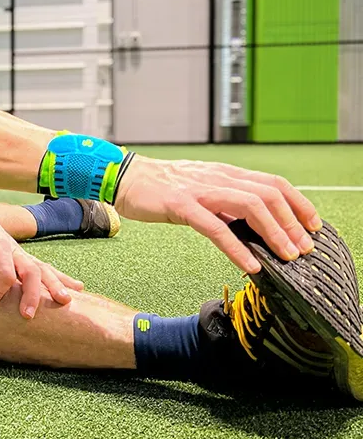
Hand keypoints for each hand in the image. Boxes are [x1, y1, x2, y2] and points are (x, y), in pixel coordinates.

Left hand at [0, 211, 84, 318]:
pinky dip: (61, 278)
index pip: (4, 273)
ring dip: (55, 285)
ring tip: (66, 301)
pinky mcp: (24, 258)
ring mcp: (22, 254)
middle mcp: (15, 250)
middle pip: (31, 271)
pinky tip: (76, 288)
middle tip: (29, 315)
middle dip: (32, 293)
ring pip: (43, 269)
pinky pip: (45, 268)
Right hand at [114, 155, 321, 272]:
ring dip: (273, 233)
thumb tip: (253, 227)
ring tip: (285, 257)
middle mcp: (218, 177)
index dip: (299, 203)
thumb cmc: (161, 187)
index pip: (273, 183)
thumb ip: (226, 204)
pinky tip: (249, 265)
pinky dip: (236, 248)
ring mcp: (200, 190)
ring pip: (249, 207)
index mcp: (225, 173)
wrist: (124, 178)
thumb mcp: (201, 190)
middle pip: (268, 194)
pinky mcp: (181, 205)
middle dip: (292, 223)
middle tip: (304, 249)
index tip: (313, 226)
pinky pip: (215, 228)